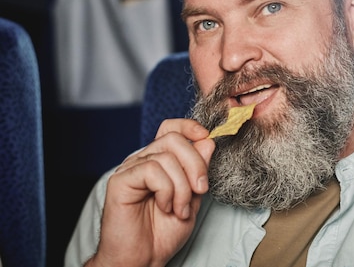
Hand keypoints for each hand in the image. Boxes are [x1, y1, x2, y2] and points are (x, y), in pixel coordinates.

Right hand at [86, 119, 213, 266]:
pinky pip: (152, 170)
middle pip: (174, 139)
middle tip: (200, 190)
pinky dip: (166, 190)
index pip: (172, 128)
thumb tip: (206, 141)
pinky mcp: (120, 181)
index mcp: (160, 161)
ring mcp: (130, 169)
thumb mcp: (192, 198)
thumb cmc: (164, 232)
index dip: (190, 127)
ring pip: (166, 157)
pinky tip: (164, 207)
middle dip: (196, 164)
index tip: (207, 137)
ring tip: (179, 209)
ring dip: (182, 187)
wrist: (142, 259)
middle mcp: (143, 160)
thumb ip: (198, 171)